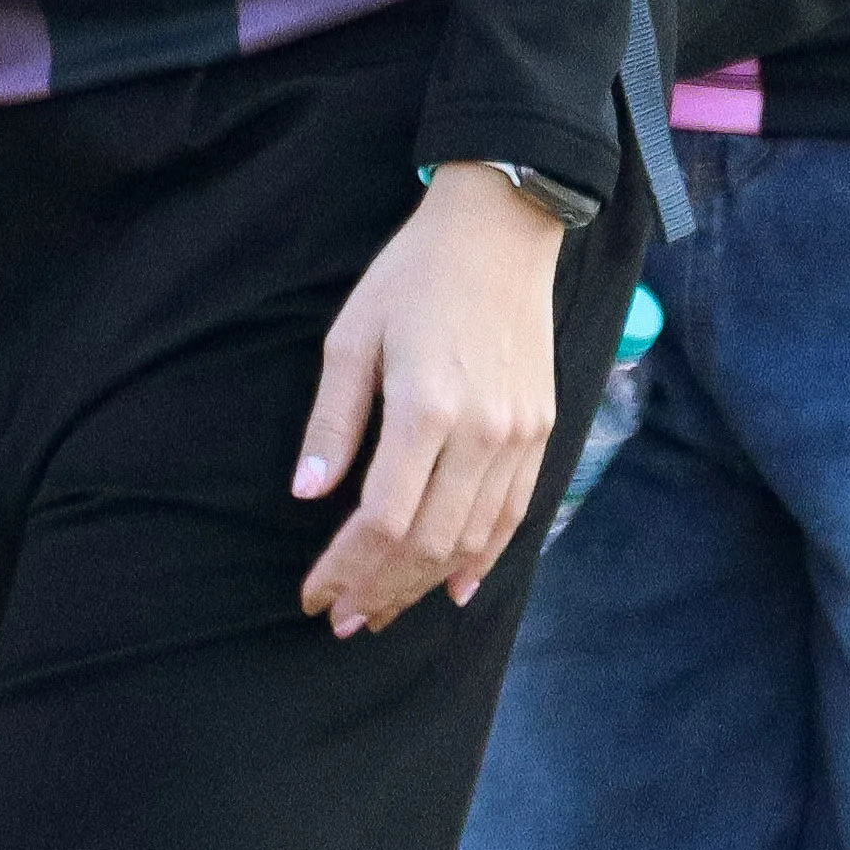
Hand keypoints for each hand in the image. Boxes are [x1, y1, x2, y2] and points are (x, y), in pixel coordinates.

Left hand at [293, 168, 568, 633]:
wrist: (501, 229)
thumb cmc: (414, 275)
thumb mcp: (352, 336)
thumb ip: (333, 421)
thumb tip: (307, 494)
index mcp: (426, 409)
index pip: (381, 519)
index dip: (345, 568)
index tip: (313, 594)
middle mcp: (481, 433)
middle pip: (428, 544)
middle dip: (380, 590)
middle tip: (342, 619)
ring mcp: (519, 435)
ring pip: (473, 539)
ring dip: (425, 585)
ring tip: (384, 610)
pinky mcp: (542, 430)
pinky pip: (513, 514)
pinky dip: (484, 558)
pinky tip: (457, 588)